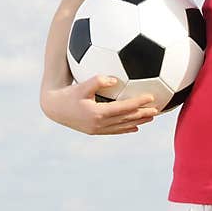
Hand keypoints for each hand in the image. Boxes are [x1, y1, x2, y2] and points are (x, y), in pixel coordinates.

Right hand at [40, 74, 160, 135]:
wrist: (53, 108)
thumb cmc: (68, 93)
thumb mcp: (82, 85)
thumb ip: (98, 81)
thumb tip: (115, 79)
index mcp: (98, 113)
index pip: (124, 108)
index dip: (138, 103)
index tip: (151, 97)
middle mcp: (99, 124)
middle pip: (126, 119)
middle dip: (142, 114)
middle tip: (158, 110)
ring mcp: (97, 129)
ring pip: (122, 126)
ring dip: (137, 122)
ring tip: (150, 118)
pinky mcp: (94, 131)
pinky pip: (114, 130)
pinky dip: (125, 128)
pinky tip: (134, 127)